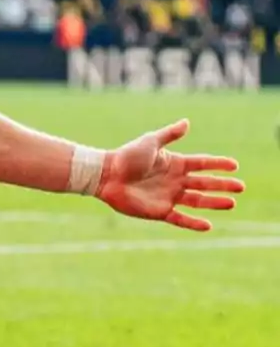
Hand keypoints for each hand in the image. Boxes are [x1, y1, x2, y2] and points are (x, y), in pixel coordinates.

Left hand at [98, 119, 243, 231]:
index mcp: (174, 163)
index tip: (235, 165)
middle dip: (223, 185)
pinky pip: (180, 219)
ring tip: (231, 203)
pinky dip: (194, 223)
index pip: (202, 163)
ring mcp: (168, 196)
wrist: (106, 175)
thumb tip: (188, 122)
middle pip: (205, 183)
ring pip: (197, 201)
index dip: (218, 164)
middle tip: (241, 187)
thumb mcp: (150, 142)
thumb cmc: (126, 156)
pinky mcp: (159, 211)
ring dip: (214, 202)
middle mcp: (175, 180)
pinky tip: (208, 225)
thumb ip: (169, 134)